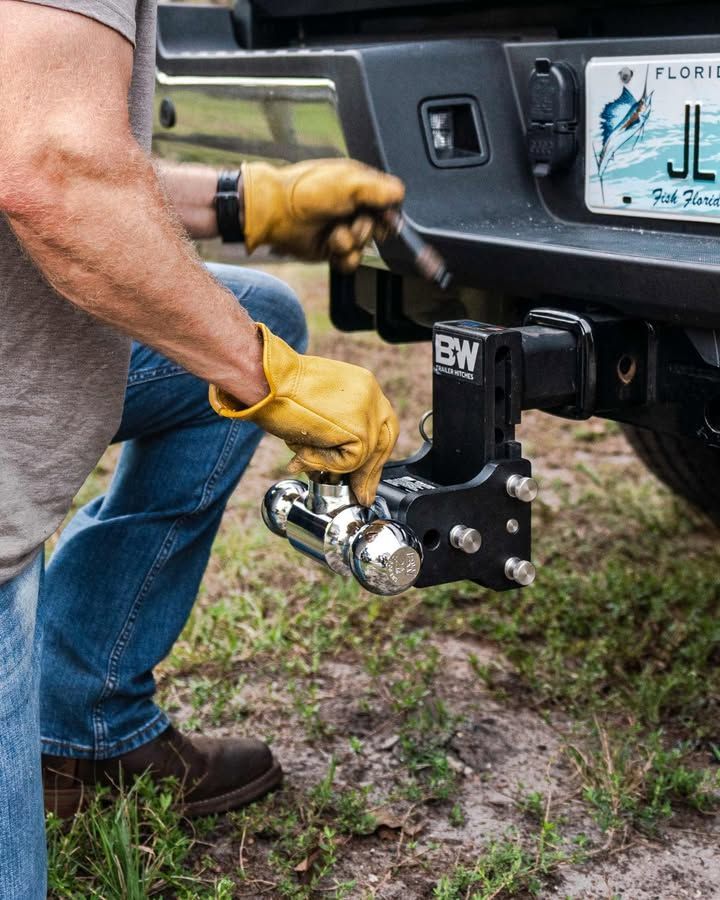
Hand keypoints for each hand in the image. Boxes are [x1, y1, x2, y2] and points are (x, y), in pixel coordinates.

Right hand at [209, 324, 398, 504]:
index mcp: (363, 385)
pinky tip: (304, 448)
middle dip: (370, 473)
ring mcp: (368, 411)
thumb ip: (337, 426)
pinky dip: (325, 462)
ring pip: (365, 456)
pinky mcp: (360, 428)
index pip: (381, 425)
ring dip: (332, 464)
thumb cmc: (278, 389)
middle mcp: (371, 394)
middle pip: (384, 442)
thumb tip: (341, 461)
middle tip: (361, 494)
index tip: (365, 476)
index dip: (374, 454)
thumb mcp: (318, 405)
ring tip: (304, 457)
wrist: (265, 380)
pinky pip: (350, 462)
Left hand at [241, 158, 404, 270]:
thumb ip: (378, 188)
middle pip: (380, 228)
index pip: (388, 203)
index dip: (387, 213)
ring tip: (333, 235)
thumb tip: (400, 194)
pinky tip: (332, 248)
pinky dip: (344, 258)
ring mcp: (343, 229)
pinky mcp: (333, 250)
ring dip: (350, 243)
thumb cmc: (306, 192)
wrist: (277, 214)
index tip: (382, 216)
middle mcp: (353, 208)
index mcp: (359, 186)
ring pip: (365, 247)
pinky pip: (352, 262)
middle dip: (365, 229)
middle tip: (349, 221)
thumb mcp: (348, 183)